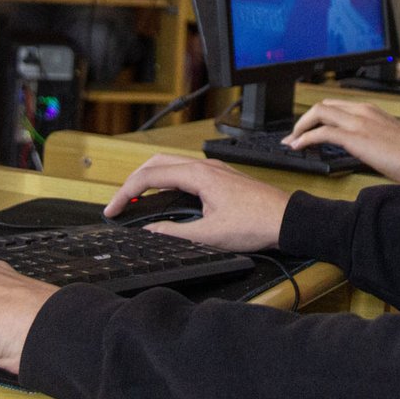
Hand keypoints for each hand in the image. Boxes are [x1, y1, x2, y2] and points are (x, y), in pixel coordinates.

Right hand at [105, 154, 289, 251]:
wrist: (287, 219)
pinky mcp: (220, 178)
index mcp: (198, 175)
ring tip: (134, 200)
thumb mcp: (210, 235)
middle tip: (118, 203)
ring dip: (149, 179)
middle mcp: (204, 167)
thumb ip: (175, 233)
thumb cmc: (257, 223)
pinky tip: (164, 198)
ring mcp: (213, 170)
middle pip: (156, 163)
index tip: (112, 209)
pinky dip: (166, 182)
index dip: (125, 193)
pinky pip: (184, 172)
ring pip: (170, 165)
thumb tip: (150, 231)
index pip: (149, 176)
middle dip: (132, 181)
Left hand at [283, 99, 399, 186]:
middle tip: (294, 136)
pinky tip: (300, 147)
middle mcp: (363, 110)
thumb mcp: (389, 139)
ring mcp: (359, 122)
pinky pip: (322, 132)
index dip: (317, 116)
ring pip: (319, 113)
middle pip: (323, 105)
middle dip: (304, 120)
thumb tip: (361, 147)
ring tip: (292, 142)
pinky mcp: (356, 137)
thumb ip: (372, 137)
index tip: (307, 129)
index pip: (336, 105)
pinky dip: (306, 138)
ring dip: (300, 127)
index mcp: (371, 110)